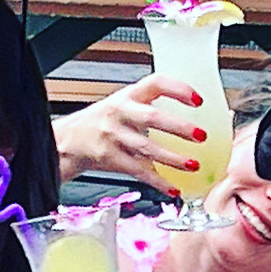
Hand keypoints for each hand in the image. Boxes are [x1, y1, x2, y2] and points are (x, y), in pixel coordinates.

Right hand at [56, 74, 209, 190]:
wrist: (69, 140)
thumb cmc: (104, 121)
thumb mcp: (125, 104)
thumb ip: (151, 106)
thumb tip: (192, 116)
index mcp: (129, 96)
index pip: (156, 84)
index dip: (178, 89)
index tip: (198, 100)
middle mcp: (120, 112)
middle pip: (152, 117)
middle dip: (179, 127)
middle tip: (201, 135)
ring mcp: (114, 136)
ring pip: (146, 147)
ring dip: (173, 158)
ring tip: (194, 165)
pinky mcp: (110, 158)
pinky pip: (138, 171)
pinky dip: (157, 181)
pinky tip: (173, 188)